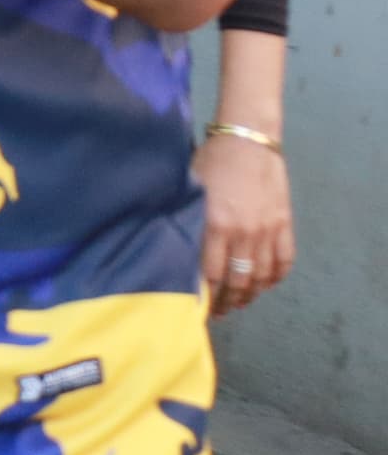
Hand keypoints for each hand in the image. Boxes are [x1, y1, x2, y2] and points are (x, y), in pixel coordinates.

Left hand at [199, 131, 292, 314]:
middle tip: (219, 313)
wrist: (248, 141)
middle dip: (228, 303)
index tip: (196, 310)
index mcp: (213, 225)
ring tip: (240, 303)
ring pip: (261, 277)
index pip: (210, 275)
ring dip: (250, 295)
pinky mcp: (284, 225)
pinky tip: (264, 284)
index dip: (205, 298)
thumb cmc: (209, 162)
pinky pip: (284, 261)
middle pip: (237, 282)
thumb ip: (185, 222)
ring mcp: (267, 231)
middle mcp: (242, 233)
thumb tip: (171, 253)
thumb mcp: (188, 191)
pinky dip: (275, 277)